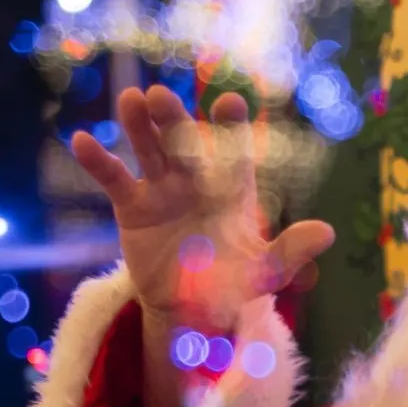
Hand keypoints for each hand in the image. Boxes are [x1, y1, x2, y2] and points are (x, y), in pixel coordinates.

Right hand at [71, 85, 335, 331]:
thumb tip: (326, 232)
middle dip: (175, 120)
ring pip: (149, 149)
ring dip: (139, 126)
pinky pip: (115, 180)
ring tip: (131, 100)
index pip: (233, 150)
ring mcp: (162, 188)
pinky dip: (98, 161)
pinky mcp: (133, 207)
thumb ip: (291, 251)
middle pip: (184, 142)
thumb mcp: (266, 272)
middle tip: (162, 97)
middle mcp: (196, 178)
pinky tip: (81, 141)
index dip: (231, 126)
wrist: (193, 308)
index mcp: (232, 187)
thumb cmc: (234, 283)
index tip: (230, 102)